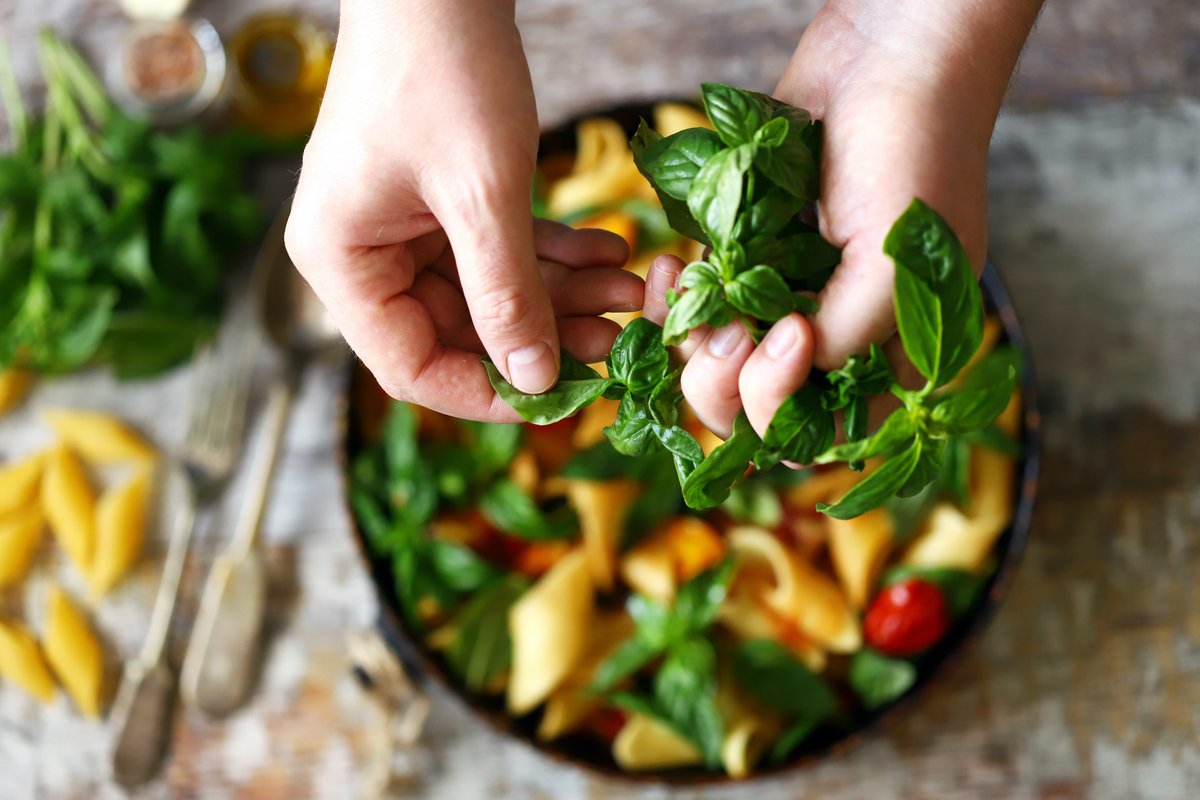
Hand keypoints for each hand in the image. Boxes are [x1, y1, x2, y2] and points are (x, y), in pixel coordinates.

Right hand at [286, 0, 641, 420]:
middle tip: (618, 337)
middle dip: (543, 335)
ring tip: (630, 290)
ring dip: (561, 293)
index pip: (410, 366)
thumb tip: (536, 381)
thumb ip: (507, 294)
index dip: (486, 393)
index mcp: (341, 261)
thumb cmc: (442, 69)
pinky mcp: (435, 198)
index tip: (559, 398)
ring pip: (487, 291)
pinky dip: (551, 252)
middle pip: (457, 330)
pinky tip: (609, 250)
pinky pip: (496, 248)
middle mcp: (362, 252)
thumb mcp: (482, 194)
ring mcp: (400, 223)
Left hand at [646, 0, 1040, 439]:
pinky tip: (671, 264)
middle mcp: (833, 334)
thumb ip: (842, 343)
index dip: (786, 410)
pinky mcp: (744, 253)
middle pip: (756, 408)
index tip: (787, 339)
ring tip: (688, 287)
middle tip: (724, 333)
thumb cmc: (914, 156)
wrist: (888, 55)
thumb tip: (778, 378)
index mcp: (886, 353)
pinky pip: (695, 303)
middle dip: (723, 383)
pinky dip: (672, 298)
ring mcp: (784, 295)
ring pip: (715, 361)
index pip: (822, 434)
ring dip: (688, 342)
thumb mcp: (893, 270)